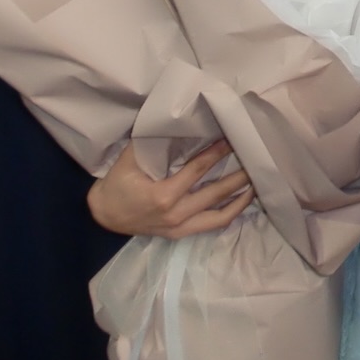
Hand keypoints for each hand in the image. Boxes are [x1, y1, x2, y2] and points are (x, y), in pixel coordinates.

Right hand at [87, 138, 253, 240]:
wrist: (104, 215)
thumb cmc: (116, 184)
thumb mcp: (130, 159)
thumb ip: (154, 143)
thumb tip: (177, 124)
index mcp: (163, 195)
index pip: (198, 170)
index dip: (217, 153)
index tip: (232, 140)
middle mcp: (176, 214)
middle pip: (217, 194)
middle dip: (239, 177)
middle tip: (256, 161)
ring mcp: (180, 227)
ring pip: (220, 216)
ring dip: (241, 200)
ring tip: (256, 184)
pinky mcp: (180, 234)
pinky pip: (211, 225)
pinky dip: (229, 214)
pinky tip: (240, 202)